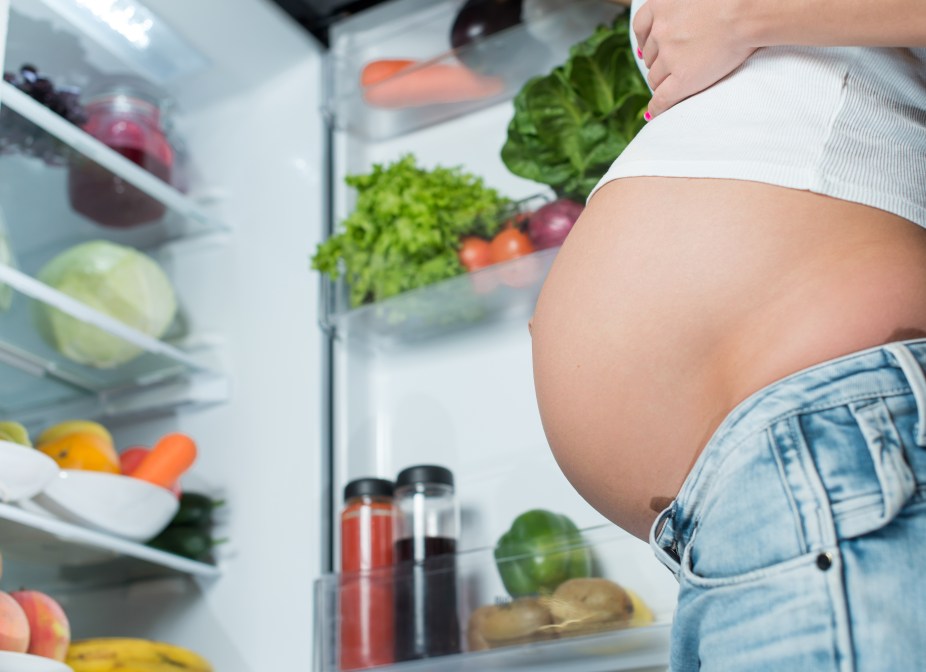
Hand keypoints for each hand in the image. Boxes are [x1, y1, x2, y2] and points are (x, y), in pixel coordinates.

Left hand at [634, 0, 756, 117]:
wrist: (747, 12)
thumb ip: (684, 3)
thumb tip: (685, 20)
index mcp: (661, 5)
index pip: (641, 28)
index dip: (646, 40)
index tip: (649, 49)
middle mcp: (660, 30)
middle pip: (651, 55)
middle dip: (659, 61)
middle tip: (672, 66)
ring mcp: (669, 56)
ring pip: (655, 77)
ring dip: (662, 82)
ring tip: (674, 85)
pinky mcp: (683, 78)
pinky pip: (662, 98)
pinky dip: (657, 107)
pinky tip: (654, 113)